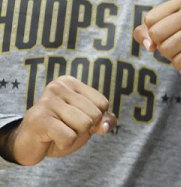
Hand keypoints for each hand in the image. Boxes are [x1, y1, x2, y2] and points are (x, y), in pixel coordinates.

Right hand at [0, 76, 116, 164]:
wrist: (26, 146)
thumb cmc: (58, 131)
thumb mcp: (86, 124)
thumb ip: (102, 120)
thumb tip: (105, 126)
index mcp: (70, 83)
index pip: (102, 103)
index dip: (95, 119)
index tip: (74, 120)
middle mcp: (58, 87)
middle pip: (95, 115)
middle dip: (84, 130)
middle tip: (64, 129)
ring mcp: (47, 102)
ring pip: (84, 125)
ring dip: (75, 137)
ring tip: (58, 134)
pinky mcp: (39, 119)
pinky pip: (69, 137)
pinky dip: (65, 145)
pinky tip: (51, 140)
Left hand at [133, 0, 180, 83]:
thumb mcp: (161, 27)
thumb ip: (144, 33)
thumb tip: (150, 46)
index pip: (150, 19)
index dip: (153, 32)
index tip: (169, 32)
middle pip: (157, 34)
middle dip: (161, 45)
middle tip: (176, 44)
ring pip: (167, 49)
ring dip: (172, 56)